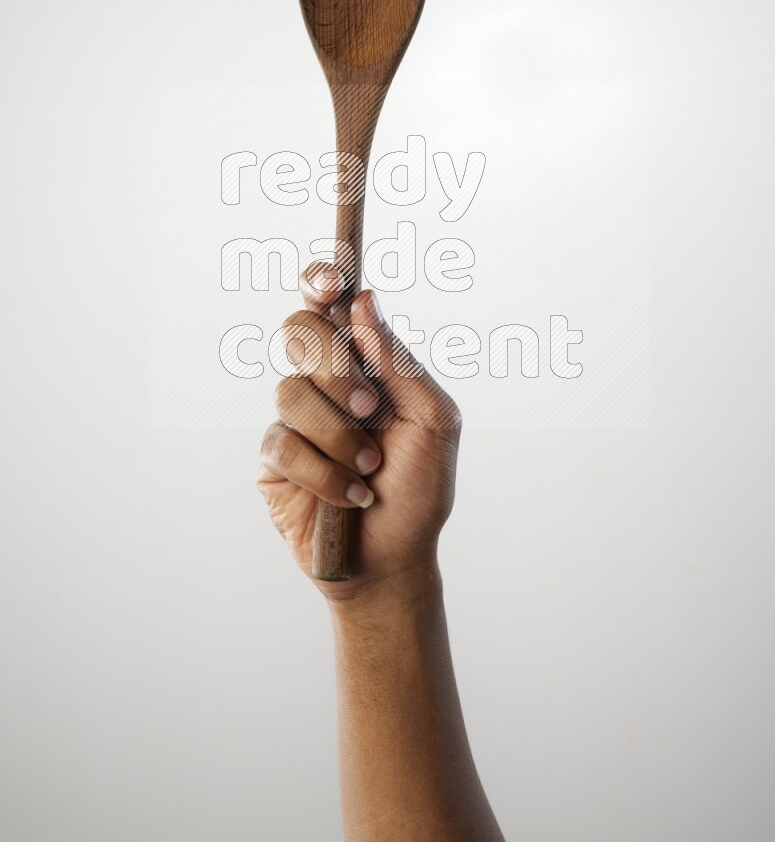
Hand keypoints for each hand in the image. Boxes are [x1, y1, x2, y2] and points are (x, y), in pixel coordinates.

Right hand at [257, 263, 461, 600]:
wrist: (395, 560)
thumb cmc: (420, 490)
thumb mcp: (433, 422)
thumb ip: (399, 362)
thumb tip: (364, 302)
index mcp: (364, 362)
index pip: (329, 304)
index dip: (320, 281)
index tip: (331, 286)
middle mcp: (325, 381)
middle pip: (298, 331)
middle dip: (335, 367)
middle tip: (369, 406)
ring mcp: (296, 419)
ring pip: (290, 390)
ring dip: (338, 434)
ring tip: (370, 467)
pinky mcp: (274, 460)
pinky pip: (281, 443)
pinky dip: (324, 472)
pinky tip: (350, 495)